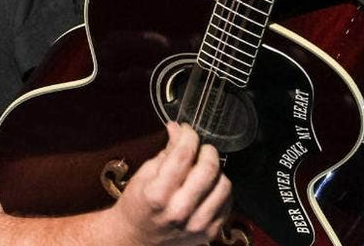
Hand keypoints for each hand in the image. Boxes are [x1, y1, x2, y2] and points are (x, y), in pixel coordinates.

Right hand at [106, 121, 232, 244]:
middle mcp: (179, 211)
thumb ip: (166, 151)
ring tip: (203, 170)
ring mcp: (197, 225)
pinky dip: (219, 190)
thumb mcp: (145, 174)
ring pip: (223, 184)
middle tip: (200, 148)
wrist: (137, 239)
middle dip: (206, 150)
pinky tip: (207, 188)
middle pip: (208, 168)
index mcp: (158, 194)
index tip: (187, 130)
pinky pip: (227, 202)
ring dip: (215, 171)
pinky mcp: (209, 233)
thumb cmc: (138, 205)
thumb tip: (178, 128)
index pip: (183, 154)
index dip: (188, 135)